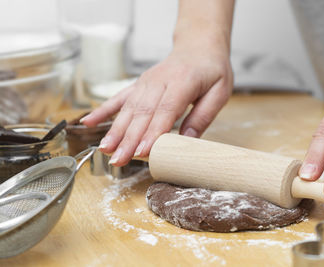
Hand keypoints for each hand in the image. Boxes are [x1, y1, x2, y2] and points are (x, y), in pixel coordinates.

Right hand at [81, 37, 232, 165]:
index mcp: (183, 82)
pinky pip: (119, 98)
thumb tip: (187, 141)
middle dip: (129, 139)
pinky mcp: (139, 84)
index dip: (152, 132)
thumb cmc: (212, 70)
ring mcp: (146, 82)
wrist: (198, 45)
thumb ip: (203, 116)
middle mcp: (159, 81)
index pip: (165, 110)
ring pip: (128, 108)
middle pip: (142, 113)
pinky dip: (103, 110)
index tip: (142, 152)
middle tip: (118, 160)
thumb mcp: (219, 92)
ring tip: (104, 149)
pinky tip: (88, 122)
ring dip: (115, 130)